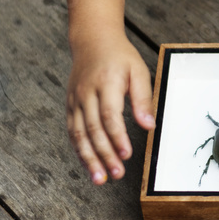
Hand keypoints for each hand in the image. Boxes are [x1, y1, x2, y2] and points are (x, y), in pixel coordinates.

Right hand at [66, 34, 154, 184]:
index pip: (110, 116)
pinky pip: (73, 131)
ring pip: (79, 134)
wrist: (92, 40)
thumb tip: (149, 126)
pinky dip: (79, 150)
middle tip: (116, 174)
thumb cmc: (120, 57)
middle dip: (104, 154)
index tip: (126, 155)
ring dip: (89, 159)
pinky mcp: (70, 105)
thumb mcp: (138, 71)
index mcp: (105, 83)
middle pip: (93, 129)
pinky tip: (89, 165)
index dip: (117, 138)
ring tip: (100, 179)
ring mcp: (75, 100)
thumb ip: (143, 98)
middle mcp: (86, 93)